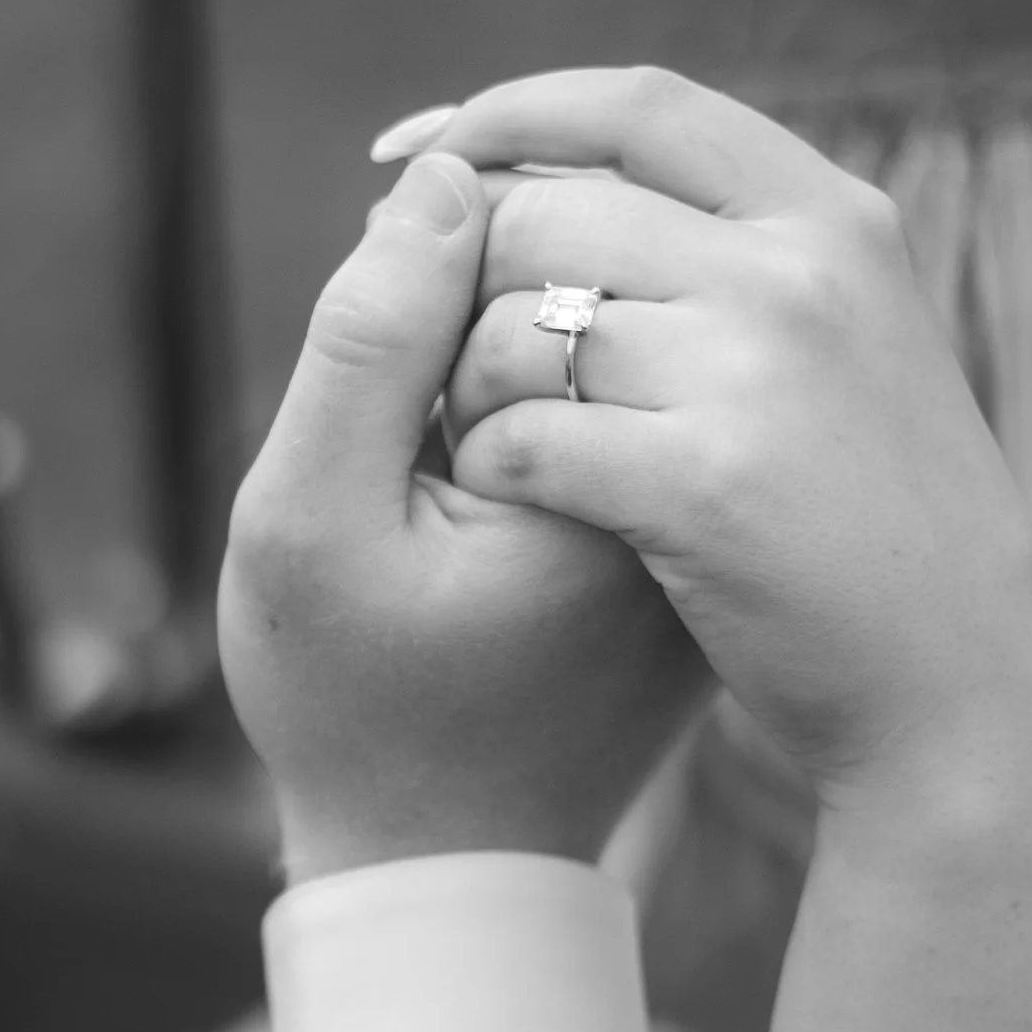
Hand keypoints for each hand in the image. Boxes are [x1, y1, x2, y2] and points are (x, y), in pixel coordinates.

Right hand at [219, 147, 710, 878]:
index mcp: (626, 463)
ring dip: (500, 365)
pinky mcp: (704, 507)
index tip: (401, 470)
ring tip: (463, 507)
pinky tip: (496, 508)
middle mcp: (708, 460)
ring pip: (605, 316)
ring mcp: (722, 487)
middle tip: (428, 490)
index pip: (528, 255)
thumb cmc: (352, 704)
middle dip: (464, 337)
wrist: (448, 859)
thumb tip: (446, 172)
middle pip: (586, 263)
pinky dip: (539, 414)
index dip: (411, 335)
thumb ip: (364, 339)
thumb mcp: (309, 521)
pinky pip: (625, 387)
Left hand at [410, 67, 1031, 819]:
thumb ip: (742, 250)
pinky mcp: (706, 483)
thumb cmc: (871, 525)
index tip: (416, 154)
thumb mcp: (849, 344)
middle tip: (453, 365)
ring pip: (515, 328)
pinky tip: (511, 504)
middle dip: (464, 286)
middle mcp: (801, 270)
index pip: (637, 104)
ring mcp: (759, 371)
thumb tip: (575, 171)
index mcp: (833, 218)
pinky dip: (489, 469)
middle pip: (546, 214)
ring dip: (470, 389)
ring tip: (491, 443)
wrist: (960, 688)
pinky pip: (521, 438)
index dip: (507, 114)